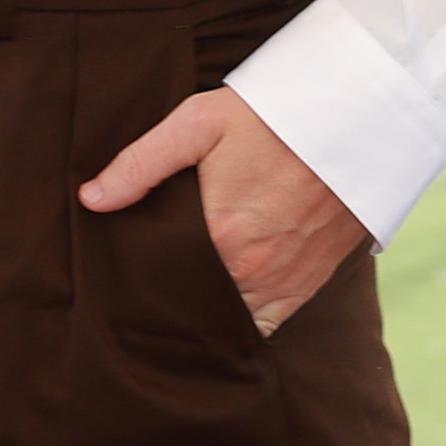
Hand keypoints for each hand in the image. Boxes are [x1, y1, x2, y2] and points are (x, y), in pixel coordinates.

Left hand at [80, 88, 369, 335]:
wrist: (354, 122)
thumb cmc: (269, 118)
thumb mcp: (198, 122)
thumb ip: (141, 163)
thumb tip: (91, 199)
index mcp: (216, 234)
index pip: (159, 278)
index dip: (135, 279)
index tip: (116, 277)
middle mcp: (249, 269)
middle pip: (190, 304)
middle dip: (164, 301)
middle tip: (137, 295)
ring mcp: (280, 283)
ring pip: (225, 321)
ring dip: (200, 317)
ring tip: (172, 307)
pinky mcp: (305, 286)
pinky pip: (264, 326)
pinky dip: (240, 327)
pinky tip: (217, 316)